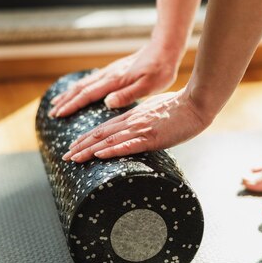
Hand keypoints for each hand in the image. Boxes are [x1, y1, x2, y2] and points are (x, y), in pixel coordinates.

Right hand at [48, 43, 180, 117]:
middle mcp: (109, 74)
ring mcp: (111, 71)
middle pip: (81, 88)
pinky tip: (78, 90)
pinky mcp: (115, 69)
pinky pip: (92, 79)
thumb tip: (107, 102)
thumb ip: (128, 95)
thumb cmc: (160, 70)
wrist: (165, 48)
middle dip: (65, 101)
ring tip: (58, 102)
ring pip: (84, 83)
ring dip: (70, 93)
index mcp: (115, 81)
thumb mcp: (148, 86)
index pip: (88, 95)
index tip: (58, 115)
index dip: (72, 105)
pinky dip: (80, 86)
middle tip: (51, 113)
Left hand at [61, 89, 211, 161]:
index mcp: (133, 116)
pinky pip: (128, 145)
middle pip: (101, 134)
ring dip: (89, 150)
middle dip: (81, 145)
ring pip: (109, 140)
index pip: (105, 128)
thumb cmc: (180, 107)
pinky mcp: (152, 137)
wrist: (196, 104)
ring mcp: (141, 129)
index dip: (88, 137)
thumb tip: (137, 128)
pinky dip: (112, 150)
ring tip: (73, 158)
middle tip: (65, 156)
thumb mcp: (156, 111)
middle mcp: (132, 122)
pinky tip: (99, 155)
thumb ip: (143, 119)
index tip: (75, 145)